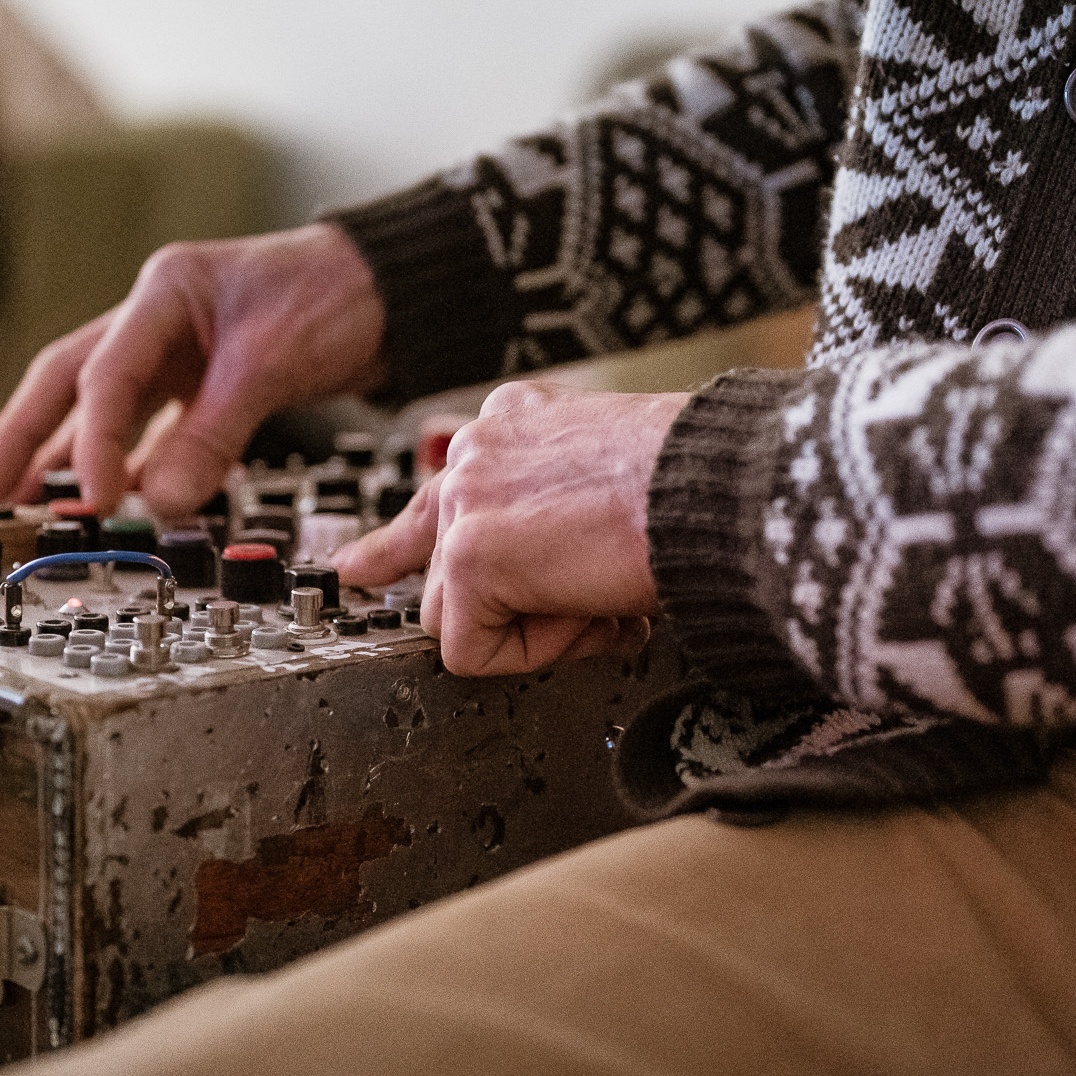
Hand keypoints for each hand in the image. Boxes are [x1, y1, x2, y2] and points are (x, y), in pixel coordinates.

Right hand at [0, 224, 385, 515]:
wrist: (400, 293)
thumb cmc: (338, 297)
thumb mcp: (271, 364)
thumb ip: (214, 434)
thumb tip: (162, 503)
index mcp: (165, 293)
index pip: (106, 375)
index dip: (92, 442)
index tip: (95, 498)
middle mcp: (163, 319)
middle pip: (72, 380)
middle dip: (27, 437)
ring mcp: (184, 352)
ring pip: (108, 408)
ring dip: (71, 454)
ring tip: (32, 503)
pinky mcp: (211, 383)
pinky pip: (156, 428)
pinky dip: (133, 462)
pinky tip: (114, 495)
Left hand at [332, 382, 690, 675]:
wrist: (717, 487)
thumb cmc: (693, 486)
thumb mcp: (610, 478)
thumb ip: (552, 512)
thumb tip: (543, 573)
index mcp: (513, 424)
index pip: (441, 491)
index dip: (397, 544)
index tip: (359, 569)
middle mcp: (478, 452)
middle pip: (439, 566)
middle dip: (497, 607)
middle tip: (578, 611)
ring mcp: (467, 502)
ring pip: (455, 614)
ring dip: (536, 627)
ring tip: (606, 597)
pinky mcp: (469, 555)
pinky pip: (473, 651)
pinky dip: (539, 652)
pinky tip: (592, 611)